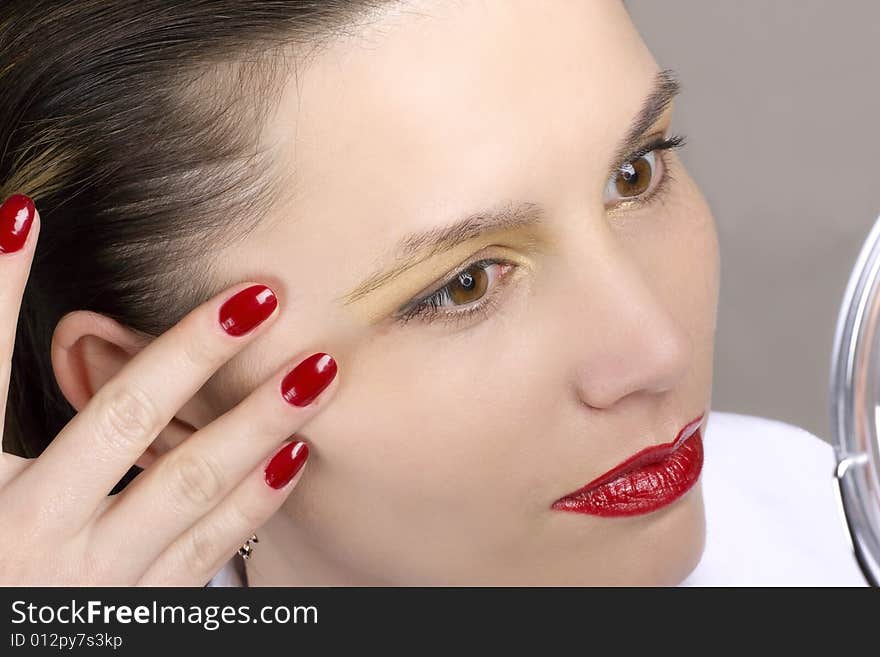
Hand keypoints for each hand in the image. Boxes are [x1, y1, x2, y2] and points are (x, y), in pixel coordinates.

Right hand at [0, 194, 337, 584]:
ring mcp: (95, 583)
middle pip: (121, 423)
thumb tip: (24, 295)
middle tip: (261, 298)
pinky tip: (297, 455)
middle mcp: (32, 539)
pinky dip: (255, 501)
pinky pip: (209, 551)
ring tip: (315, 372)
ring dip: (257, 424)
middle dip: (191, 354)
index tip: (30, 216)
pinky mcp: (139, 614)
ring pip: (187, 488)